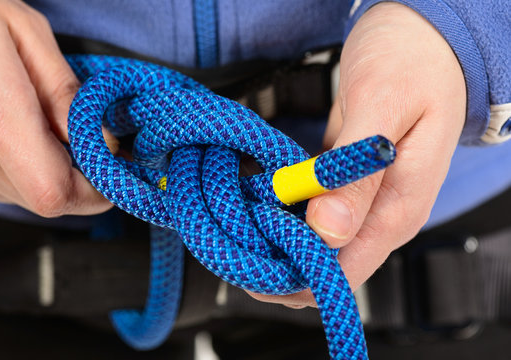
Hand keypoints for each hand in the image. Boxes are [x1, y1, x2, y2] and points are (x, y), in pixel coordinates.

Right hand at [0, 0, 112, 215]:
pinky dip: (19, 167)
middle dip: (77, 179)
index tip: (113, 170)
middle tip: (89, 143)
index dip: (93, 191)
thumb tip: (103, 143)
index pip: (54, 192)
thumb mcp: (23, 33)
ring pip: (21, 196)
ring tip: (40, 125)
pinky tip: (12, 132)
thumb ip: (65, 92)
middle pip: (42, 199)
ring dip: (47, 171)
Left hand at [248, 2, 465, 307]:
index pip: (345, 273)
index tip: (251, 255)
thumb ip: (358, 174)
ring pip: (315, 241)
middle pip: (326, 265)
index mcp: (397, 210)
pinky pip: (312, 213)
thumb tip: (329, 231)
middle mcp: (380, 216)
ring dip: (277, 235)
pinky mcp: (348, 186)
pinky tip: (258, 198)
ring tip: (240, 214)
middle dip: (278, 259)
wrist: (423, 38)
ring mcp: (364, 202)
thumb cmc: (409, 62)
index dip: (295, 277)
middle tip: (236, 232)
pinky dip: (284, 211)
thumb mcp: (385, 108)